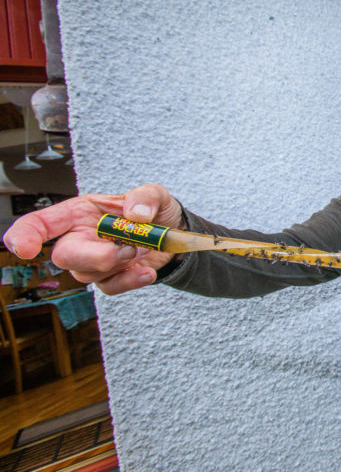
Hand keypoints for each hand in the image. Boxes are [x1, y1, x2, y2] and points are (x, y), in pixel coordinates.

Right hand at [2, 184, 182, 294]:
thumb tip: (136, 214)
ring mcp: (92, 260)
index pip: (41, 223)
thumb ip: (145, 197)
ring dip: (118, 264)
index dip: (25, 234)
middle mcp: (80, 237)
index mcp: (80, 213)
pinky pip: (109, 288)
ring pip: (87, 274)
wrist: (174, 234)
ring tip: (144, 249)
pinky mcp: (110, 277)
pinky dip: (130, 281)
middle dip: (95, 256)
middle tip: (128, 248)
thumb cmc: (153, 212)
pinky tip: (147, 271)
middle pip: (64, 256)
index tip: (25, 249)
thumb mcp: (155, 195)